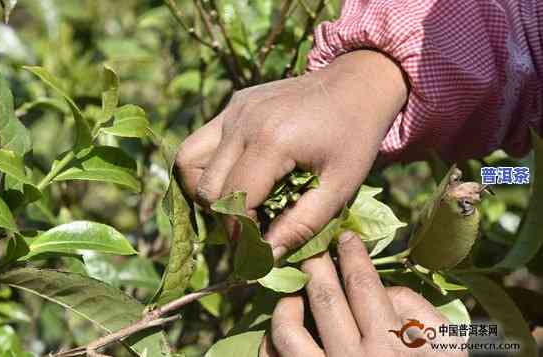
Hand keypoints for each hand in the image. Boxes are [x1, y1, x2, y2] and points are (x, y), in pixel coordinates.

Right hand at [176, 50, 406, 257]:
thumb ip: (302, 225)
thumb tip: (266, 256)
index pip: (233, 201)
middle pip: (205, 187)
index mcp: (272, 140)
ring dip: (205, 191)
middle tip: (250, 228)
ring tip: (236, 204)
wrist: (356, 83)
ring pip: (188, 162)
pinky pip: (202, 143)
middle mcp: (242, 121)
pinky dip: (210, 168)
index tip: (257, 248)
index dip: (241, 234)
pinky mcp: (232, 105)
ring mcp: (233, 110)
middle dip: (223, 217)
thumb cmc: (354, 137)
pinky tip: (238, 177)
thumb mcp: (340, 187)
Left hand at [263, 232, 466, 356]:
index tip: (346, 237)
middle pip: (324, 297)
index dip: (353, 254)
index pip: (363, 285)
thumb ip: (419, 313)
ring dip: (287, 304)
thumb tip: (385, 288)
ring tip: (293, 294)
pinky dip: (271, 343)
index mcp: (390, 347)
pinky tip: (281, 331)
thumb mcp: (448, 351)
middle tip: (313, 250)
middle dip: (315, 264)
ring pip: (287, 332)